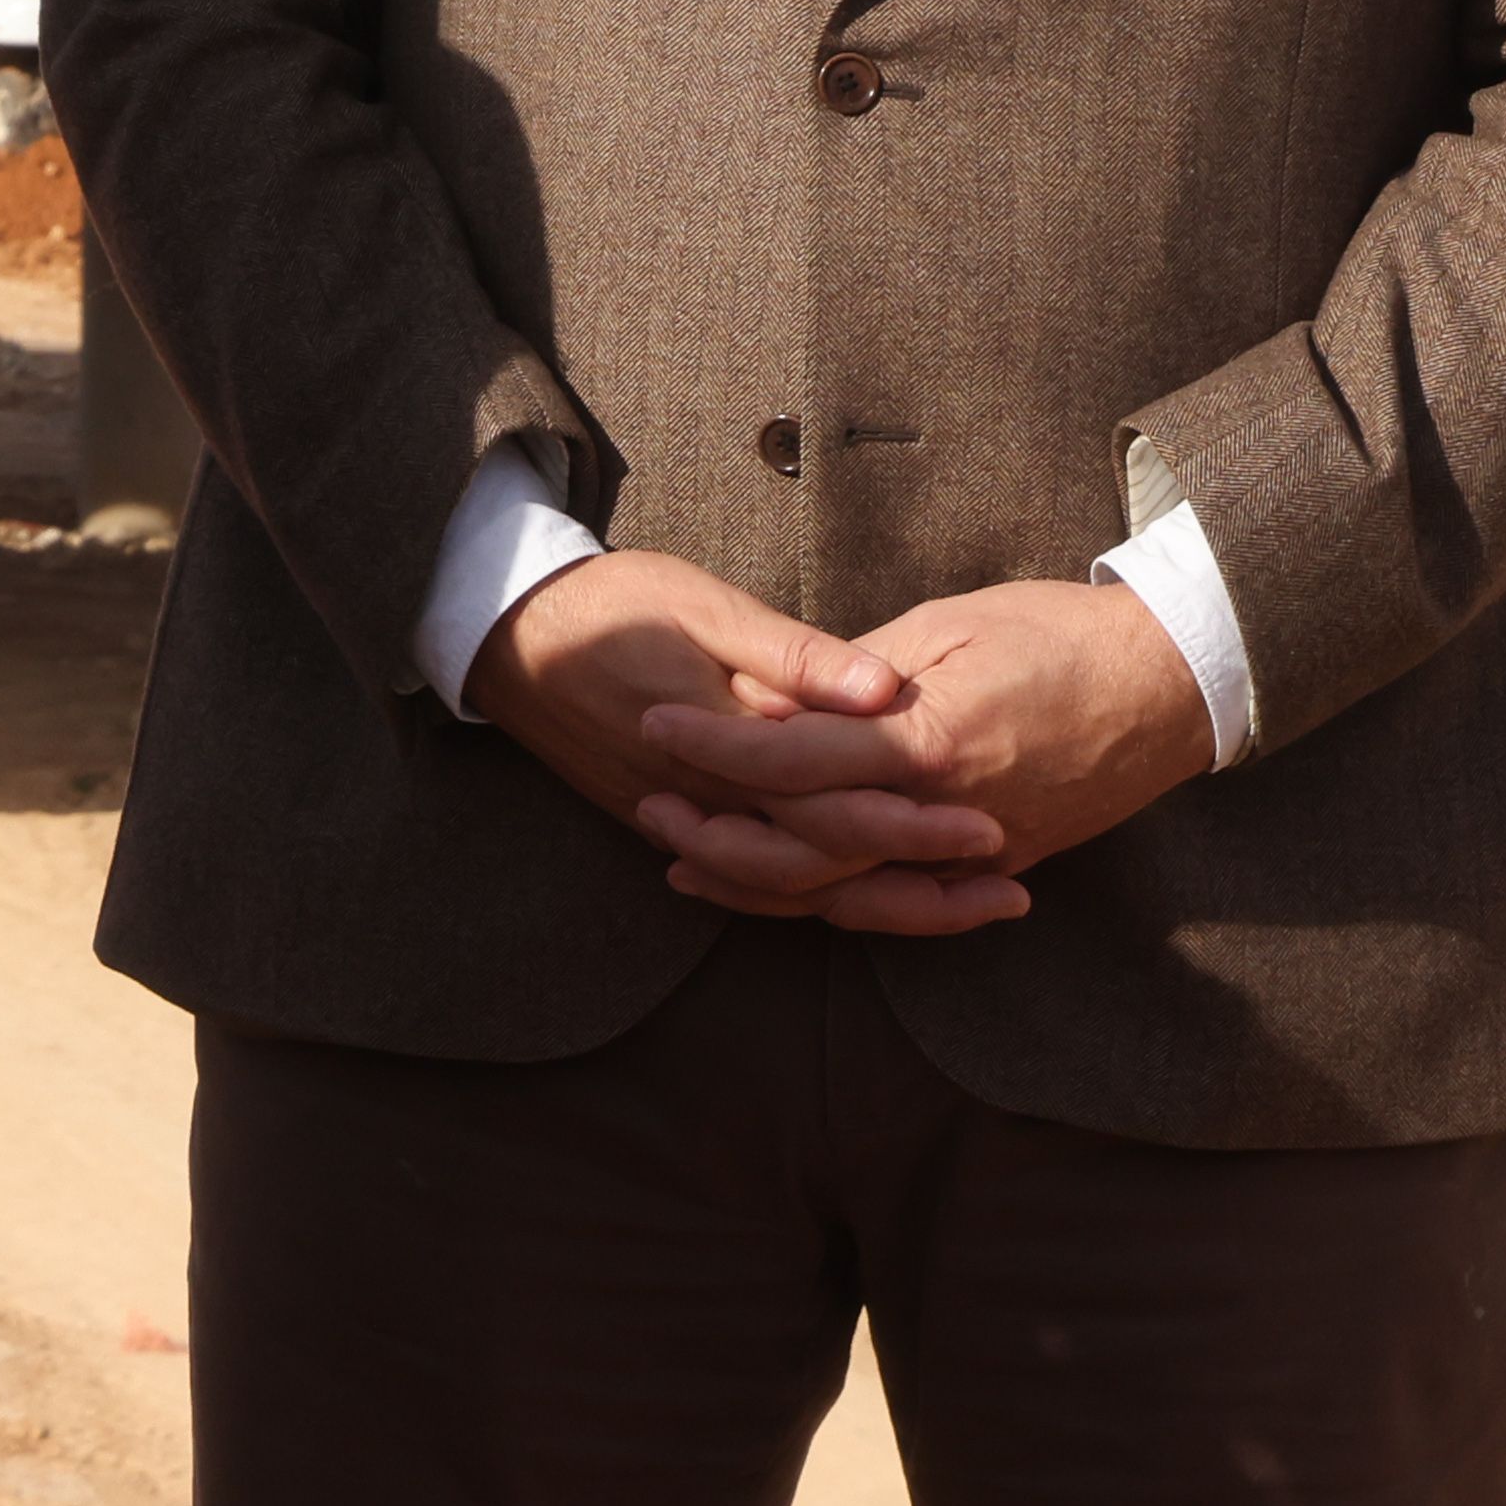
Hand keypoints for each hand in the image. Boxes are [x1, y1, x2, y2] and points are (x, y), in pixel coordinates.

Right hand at [468, 549, 1013, 932]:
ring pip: (788, 888)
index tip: (993, 826)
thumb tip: (880, 688)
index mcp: (721, 743)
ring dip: (877, 900)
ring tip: (965, 898)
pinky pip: (750, 881)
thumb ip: (793, 655)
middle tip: (1003, 872)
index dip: (914, 823)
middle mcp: (701, 799)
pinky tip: (865, 892)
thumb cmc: (607, 604)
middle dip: (915, 879)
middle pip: (822, 865)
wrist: (502, 633)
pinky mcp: (666, 820)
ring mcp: (679, 818)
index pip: (831, 805)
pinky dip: (813, 896)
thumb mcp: (700, 607)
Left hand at [633, 575, 1210, 932]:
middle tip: (650, 808)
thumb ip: (854, 676)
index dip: (716, 747)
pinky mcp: (1002, 865)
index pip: (793, 758)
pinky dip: (839, 907)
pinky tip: (784, 898)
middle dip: (718, 836)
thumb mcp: (943, 627)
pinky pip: (904, 905)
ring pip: (847, 895)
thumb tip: (776, 700)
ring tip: (689, 864)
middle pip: (806, 850)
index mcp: (927, 740)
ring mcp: (978, 850)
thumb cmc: (1056, 632)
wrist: (1173, 680)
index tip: (655, 726)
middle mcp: (947, 811)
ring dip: (761, 886)